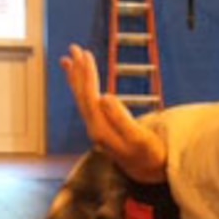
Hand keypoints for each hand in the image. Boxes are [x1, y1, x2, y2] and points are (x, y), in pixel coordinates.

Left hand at [60, 44, 166, 182]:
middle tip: (74, 48)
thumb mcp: (139, 138)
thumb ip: (121, 119)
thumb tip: (104, 97)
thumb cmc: (149, 153)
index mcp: (101, 130)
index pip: (90, 97)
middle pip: (82, 95)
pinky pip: (88, 103)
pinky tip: (82, 79)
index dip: (87, 75)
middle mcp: (94, 128)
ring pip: (82, 98)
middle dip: (78, 71)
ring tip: (69, 59)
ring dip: (76, 78)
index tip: (86, 55)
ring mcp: (96, 128)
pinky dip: (83, 88)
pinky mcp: (102, 127)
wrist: (149, 170)